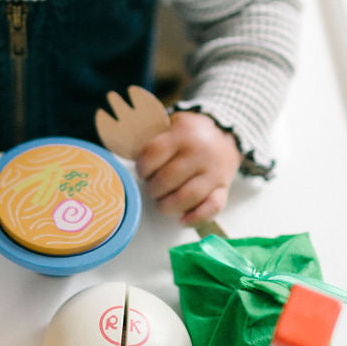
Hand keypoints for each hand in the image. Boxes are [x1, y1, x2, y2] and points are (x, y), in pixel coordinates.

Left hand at [135, 111, 242, 225]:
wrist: (226, 136)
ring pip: (188, 196)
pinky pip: (212, 208)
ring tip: (163, 203)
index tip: (143, 171)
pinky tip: (182, 221)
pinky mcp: (224, 188)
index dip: (142, 168)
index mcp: (182, 133)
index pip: (153, 154)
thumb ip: (150, 136)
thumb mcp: (170, 124)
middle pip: (168, 179)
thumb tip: (120, 144)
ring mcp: (214, 171)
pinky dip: (195, 219)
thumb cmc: (189, 134)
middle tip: (153, 188)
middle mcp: (200, 152)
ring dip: (168, 206)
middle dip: (153, 189)